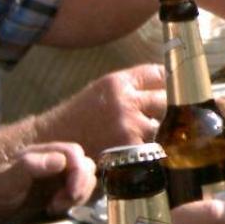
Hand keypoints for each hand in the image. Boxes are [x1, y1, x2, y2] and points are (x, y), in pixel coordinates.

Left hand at [0, 142, 95, 223]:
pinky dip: (73, 202)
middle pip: (83, 165)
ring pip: (83, 179)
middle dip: (80, 184)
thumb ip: (30, 167)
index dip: (79, 171)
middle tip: (63, 203)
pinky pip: (75, 194)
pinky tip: (54, 211)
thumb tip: (61, 160)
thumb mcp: (4, 182)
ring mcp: (52, 180)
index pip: (73, 153)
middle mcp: (49, 163)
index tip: (72, 193)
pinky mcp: (52, 195)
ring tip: (56, 207)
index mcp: (39, 154)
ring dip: (78, 194)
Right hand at [35, 63, 166, 157]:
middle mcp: (125, 101)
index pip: (160, 74)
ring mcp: (130, 126)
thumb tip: (165, 84)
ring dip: (155, 128)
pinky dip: (147, 147)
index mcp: (118, 82)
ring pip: (161, 124)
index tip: (173, 87)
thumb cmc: (78, 118)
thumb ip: (131, 87)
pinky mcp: (130, 150)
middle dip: (165, 106)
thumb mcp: (101, 92)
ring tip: (134, 134)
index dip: (169, 81)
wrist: (51, 146)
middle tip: (156, 114)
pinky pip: (153, 145)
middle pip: (166, 98)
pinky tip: (131, 148)